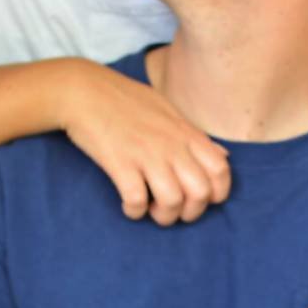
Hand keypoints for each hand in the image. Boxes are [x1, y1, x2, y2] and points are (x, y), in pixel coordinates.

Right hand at [58, 58, 230, 225]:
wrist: (84, 91)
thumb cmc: (126, 100)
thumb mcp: (169, 111)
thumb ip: (196, 137)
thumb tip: (223, 156)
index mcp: (185, 133)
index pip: (220, 170)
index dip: (216, 193)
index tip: (200, 198)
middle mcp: (171, 145)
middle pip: (200, 193)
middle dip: (190, 212)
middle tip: (174, 210)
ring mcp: (146, 154)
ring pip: (172, 202)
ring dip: (163, 216)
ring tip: (151, 210)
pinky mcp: (120, 163)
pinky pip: (136, 201)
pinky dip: (134, 211)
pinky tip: (129, 206)